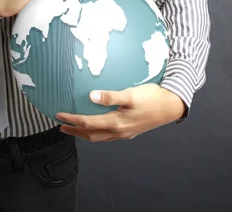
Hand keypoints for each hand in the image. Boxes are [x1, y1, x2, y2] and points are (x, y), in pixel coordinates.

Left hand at [56, 83, 185, 141]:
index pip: (88, 123)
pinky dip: (98, 133)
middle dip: (75, 131)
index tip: (59, 115)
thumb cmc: (152, 98)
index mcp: (116, 123)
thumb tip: (92, 97)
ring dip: (85, 134)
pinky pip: (108, 136)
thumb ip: (111, 96)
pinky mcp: (131, 131)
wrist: (172, 106)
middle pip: (91, 134)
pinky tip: (98, 128)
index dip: (72, 120)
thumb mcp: (131, 94)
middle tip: (61, 127)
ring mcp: (125, 133)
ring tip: (76, 129)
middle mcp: (119, 131)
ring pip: (99, 138)